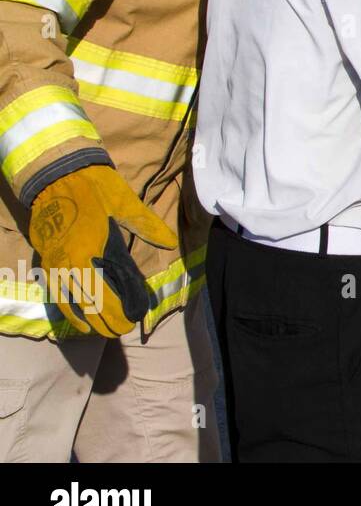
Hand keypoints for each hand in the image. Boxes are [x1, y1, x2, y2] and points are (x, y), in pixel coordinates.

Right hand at [28, 165, 177, 336]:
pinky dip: (68, 309)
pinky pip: (56, 293)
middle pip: (92, 300)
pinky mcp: (45, 261)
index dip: (124, 305)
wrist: (55, 174)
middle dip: (108, 318)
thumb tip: (169, 242)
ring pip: (72, 301)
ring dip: (89, 319)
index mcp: (93, 247)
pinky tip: (78, 320)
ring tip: (105, 332)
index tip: (138, 317)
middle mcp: (72, 260)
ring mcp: (55, 262)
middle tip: (124, 330)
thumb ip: (146, 224)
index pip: (113, 285)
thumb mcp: (123, 202)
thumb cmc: (93, 186)